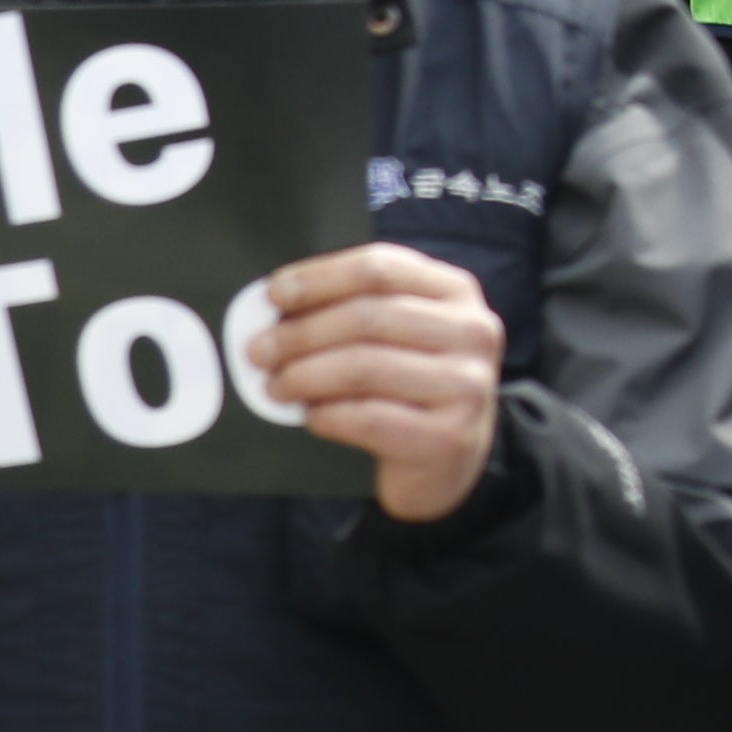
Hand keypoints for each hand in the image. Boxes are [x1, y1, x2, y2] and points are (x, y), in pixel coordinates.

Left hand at [243, 241, 503, 524]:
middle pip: (369, 316)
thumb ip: (356, 313)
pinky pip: (370, 418)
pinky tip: (310, 416)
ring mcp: (466, 384)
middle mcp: (472, 331)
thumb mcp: (401, 337)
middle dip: (302, 333)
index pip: (381, 267)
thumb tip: (276, 307)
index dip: (320, 278)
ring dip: (305, 376)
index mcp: (457, 292)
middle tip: (258, 351)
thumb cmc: (410, 389)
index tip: (273, 294)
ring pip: (365, 366)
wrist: (452, 463)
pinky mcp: (448, 435)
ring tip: (274, 387)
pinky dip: (328, 415)